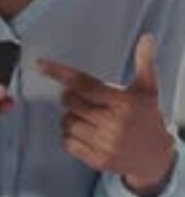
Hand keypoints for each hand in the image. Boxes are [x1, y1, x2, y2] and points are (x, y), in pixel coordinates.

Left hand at [37, 33, 175, 196]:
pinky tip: (84, 132)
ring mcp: (105, 143)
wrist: (157, 156)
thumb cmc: (148, 116)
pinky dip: (70, 135)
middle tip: (82, 97)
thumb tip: (147, 37)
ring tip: (86, 116)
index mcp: (122, 102)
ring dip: (70, 116)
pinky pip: (68, 142)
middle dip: (70, 97)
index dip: (60, 72)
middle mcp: (113, 123)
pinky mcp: (98, 160)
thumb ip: (144, 61)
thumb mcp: (148, 89)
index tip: (41, 64)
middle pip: (71, 102)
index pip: (84, 83)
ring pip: (67, 122)